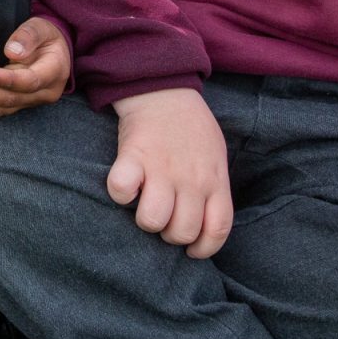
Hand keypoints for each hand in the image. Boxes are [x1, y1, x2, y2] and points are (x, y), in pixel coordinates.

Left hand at [0, 16, 70, 115]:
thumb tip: (12, 52)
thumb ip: (29, 36)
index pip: (31, 82)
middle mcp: (42, 93)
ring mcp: (27, 102)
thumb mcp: (42, 27)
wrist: (51, 51)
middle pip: (9, 98)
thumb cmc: (45, 36)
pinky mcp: (14, 104)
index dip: (9, 81)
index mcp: (53, 73)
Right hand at [107, 88, 232, 257]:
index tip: (191, 249)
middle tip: (164, 217)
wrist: (164, 89)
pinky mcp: (133, 156)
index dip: (203, 249)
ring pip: (153, 220)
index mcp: (214, 180)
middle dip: (169, 234)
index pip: (217, 230)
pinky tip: (126, 185)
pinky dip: (120, 194)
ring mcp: (162, 169)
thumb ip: (212, 187)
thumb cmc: (190, 128)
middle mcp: (191, 179)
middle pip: (182, 232)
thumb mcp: (215, 157)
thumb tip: (204, 220)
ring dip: (145, 219)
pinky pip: (121, 190)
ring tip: (143, 205)